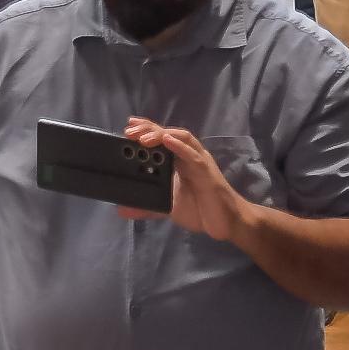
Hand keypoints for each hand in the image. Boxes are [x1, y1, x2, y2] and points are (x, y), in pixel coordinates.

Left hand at [117, 120, 253, 244]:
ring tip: (143, 137)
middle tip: (129, 129)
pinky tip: (167, 141)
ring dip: (161, 134)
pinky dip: (179, 146)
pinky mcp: (206, 171)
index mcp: (179, 161)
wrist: (226, 222)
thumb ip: (148, 207)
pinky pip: (192, 155)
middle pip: (168, 134)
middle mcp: (189, 156)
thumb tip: (122, 210)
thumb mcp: (168, 208)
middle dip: (149, 129)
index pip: (162, 139)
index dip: (147, 130)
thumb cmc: (200, 210)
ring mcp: (198, 161)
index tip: (128, 127)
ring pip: (181, 139)